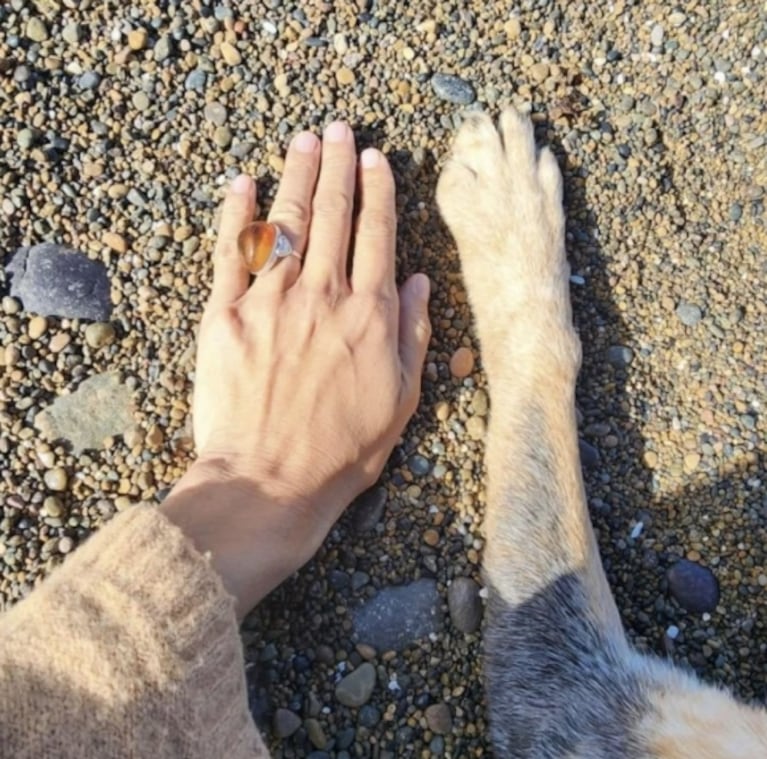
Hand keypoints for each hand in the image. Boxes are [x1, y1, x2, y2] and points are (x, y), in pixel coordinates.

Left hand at [161, 122, 430, 616]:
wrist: (269, 482)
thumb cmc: (341, 451)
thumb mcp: (401, 400)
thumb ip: (412, 334)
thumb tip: (417, 282)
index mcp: (368, 315)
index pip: (378, 236)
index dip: (379, 192)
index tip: (378, 161)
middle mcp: (322, 296)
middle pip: (335, 215)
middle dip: (340, 166)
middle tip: (341, 130)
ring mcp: (271, 302)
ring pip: (288, 222)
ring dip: (298, 175)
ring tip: (305, 140)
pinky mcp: (224, 317)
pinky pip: (231, 254)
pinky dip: (237, 215)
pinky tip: (243, 184)